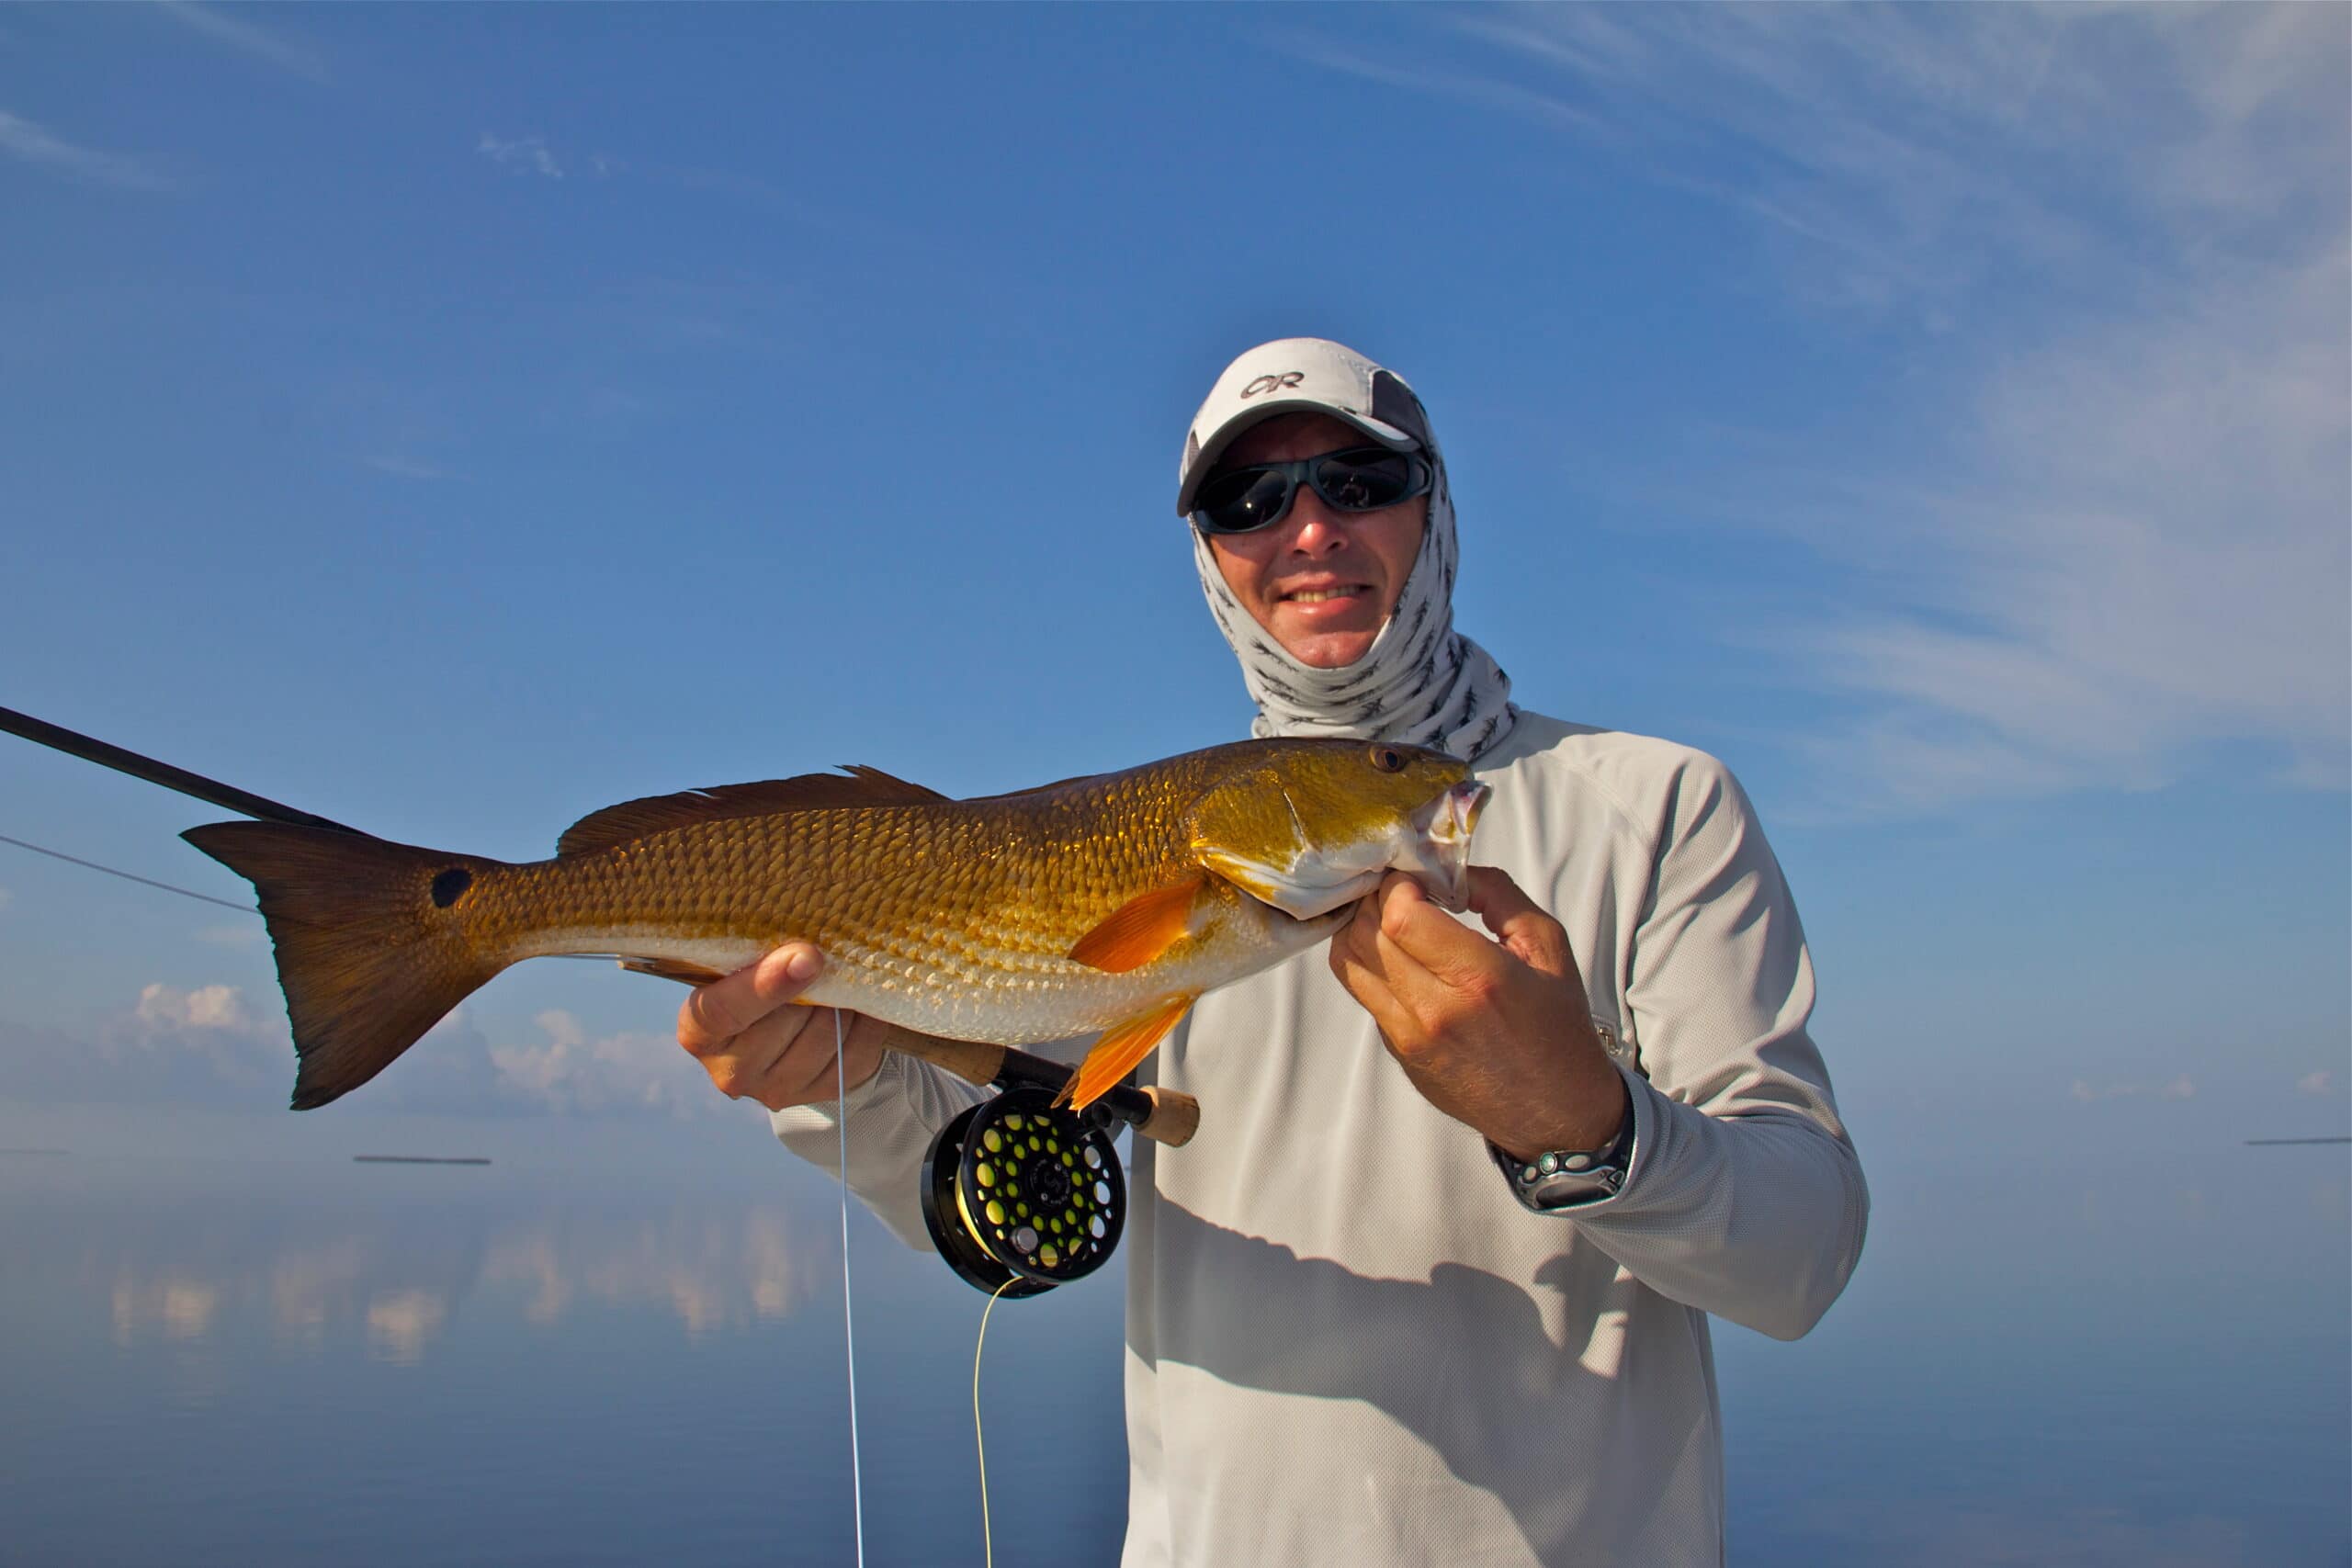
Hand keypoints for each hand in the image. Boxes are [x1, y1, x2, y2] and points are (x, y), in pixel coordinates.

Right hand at [676, 944, 891, 1111]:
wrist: (781, 1032)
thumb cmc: (753, 983)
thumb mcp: (741, 967)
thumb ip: (759, 957)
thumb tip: (805, 953)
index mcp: (699, 1032)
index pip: (723, 1011)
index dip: (766, 984)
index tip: (808, 956)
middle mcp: (731, 1072)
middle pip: (788, 1020)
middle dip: (813, 985)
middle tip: (822, 960)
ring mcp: (777, 1091)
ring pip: (827, 1036)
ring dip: (841, 1002)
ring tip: (835, 984)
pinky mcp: (821, 1094)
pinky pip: (858, 1052)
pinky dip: (864, 1023)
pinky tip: (854, 1007)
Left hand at [1329, 866, 1629, 1160]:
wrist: (1557, 1112)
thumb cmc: (1559, 1027)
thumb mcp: (1548, 948)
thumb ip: (1499, 895)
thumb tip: (1450, 868)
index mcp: (1480, 979)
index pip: (1400, 916)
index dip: (1400, 885)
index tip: (1419, 878)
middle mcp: (1435, 1011)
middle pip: (1367, 933)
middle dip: (1379, 899)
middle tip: (1405, 891)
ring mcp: (1409, 1039)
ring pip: (1349, 962)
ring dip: (1363, 928)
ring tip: (1396, 919)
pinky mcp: (1398, 1054)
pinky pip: (1363, 993)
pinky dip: (1371, 963)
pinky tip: (1400, 956)